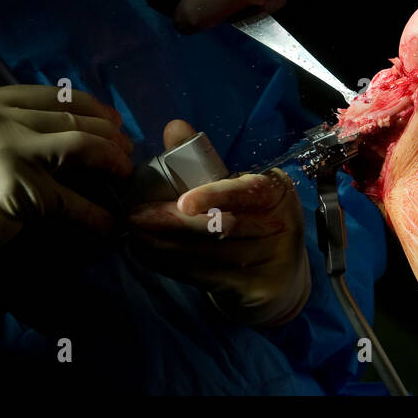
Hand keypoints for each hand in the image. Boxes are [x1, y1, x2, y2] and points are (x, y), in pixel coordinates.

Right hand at [0, 85, 133, 310]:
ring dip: (111, 161)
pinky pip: (70, 201)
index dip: (90, 106)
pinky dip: (95, 214)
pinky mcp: (15, 192)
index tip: (112, 121)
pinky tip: (109, 223)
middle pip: (70, 118)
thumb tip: (67, 126)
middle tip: (126, 151)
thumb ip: (5, 125)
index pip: (51, 95)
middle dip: (108, 134)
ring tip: (123, 174)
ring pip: (80, 146)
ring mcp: (5, 153)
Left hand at [127, 120, 309, 326]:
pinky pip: (209, 278)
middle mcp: (281, 224)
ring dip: (168, 247)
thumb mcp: (232, 189)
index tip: (183, 202)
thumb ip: (204, 160)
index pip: (247, 191)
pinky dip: (176, 267)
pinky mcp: (259, 290)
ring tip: (136, 237)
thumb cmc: (249, 220)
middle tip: (137, 218)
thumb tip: (175, 127)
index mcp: (275, 191)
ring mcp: (274, 261)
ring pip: (212, 255)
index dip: (215, 195)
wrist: (279, 276)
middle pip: (224, 226)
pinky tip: (152, 257)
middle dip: (175, 223)